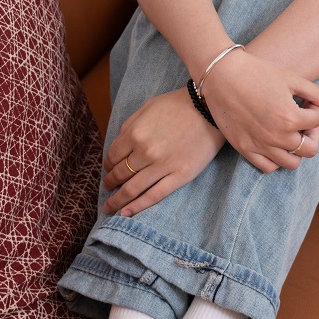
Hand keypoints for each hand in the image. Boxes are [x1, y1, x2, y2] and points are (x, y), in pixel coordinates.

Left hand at [102, 88, 223, 217]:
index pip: (113, 156)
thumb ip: (129, 125)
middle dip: (110, 183)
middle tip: (107, 188)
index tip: (108, 169)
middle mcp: (144, 152)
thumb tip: (117, 144)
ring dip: (117, 200)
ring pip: (132, 189)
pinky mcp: (179, 176)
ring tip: (110, 207)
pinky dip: (137, 207)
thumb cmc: (178, 105)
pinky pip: (153, 196)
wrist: (210, 108)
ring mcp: (162, 166)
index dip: (108, 165)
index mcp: (135, 133)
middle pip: (120, 174)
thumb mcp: (148, 107)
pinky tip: (125, 213)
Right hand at [200, 49, 318, 173]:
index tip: (304, 99)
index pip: (316, 121)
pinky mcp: (245, 149)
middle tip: (302, 120)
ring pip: (292, 163)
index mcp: (291, 118)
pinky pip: (268, 167)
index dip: (314, 108)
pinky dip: (276, 159)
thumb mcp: (290, 78)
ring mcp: (261, 145)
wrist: (222, 75)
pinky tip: (274, 142)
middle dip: (311, 133)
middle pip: (309, 148)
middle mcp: (278, 137)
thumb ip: (315, 93)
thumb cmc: (257, 72)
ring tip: (289, 132)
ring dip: (296, 149)